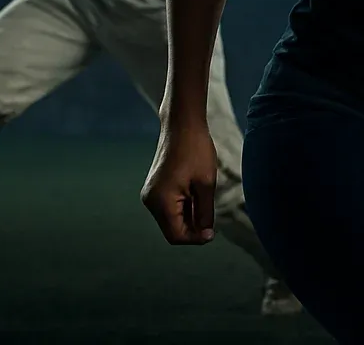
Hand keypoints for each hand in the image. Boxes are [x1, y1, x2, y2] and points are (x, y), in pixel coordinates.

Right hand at [140, 115, 218, 244]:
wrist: (182, 125)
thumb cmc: (196, 151)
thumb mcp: (206, 185)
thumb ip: (204, 214)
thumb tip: (205, 235)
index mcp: (161, 202)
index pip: (176, 236)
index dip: (196, 239)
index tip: (213, 233)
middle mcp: (150, 200)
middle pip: (172, 230)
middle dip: (192, 229)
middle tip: (211, 218)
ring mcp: (150, 194)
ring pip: (170, 219)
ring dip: (188, 218)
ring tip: (204, 202)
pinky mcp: (154, 188)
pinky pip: (168, 207)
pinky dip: (183, 208)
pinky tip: (196, 197)